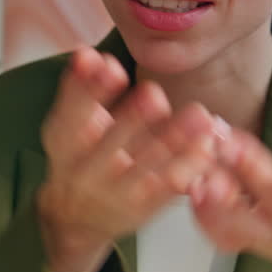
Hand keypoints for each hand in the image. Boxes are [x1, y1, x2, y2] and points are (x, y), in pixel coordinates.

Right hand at [36, 47, 221, 271]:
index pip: (72, 116)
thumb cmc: (79, 156)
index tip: (112, 65)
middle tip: (155, 93)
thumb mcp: (70, 123)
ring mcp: (115, 194)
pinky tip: (206, 149)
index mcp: (65, 145)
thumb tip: (87, 53)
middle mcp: (85, 173)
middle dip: (132, 120)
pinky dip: (187, 169)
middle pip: (109, 146)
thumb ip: (82, 87)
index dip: (90, 91)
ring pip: (145, 168)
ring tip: (200, 117)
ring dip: (174, 142)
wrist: (75, 219)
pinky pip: (167, 190)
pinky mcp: (142, 210)